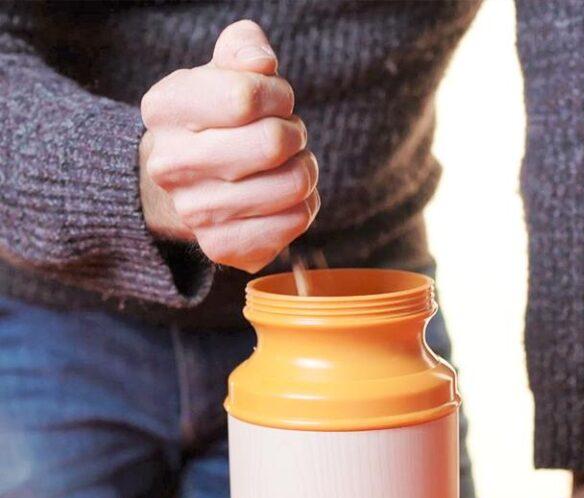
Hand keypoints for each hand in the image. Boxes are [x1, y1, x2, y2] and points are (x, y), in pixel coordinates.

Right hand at [139, 20, 319, 271]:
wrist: (186, 187)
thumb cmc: (215, 121)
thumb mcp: (222, 71)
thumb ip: (243, 49)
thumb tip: (261, 63)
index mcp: (164, 108)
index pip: (246, 97)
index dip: (277, 96)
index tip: (274, 103)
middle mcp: (170, 165)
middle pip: (273, 144)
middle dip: (293, 134)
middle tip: (284, 138)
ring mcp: (195, 213)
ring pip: (293, 185)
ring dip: (304, 171)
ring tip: (285, 167)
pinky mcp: (223, 247)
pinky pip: (295, 222)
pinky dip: (305, 206)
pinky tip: (285, 199)